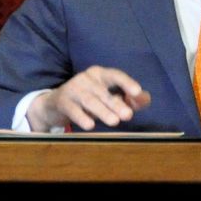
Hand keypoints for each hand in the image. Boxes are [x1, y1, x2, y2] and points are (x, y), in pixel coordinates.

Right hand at [26, 66, 150, 131]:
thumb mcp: (107, 97)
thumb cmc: (88, 100)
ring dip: (102, 111)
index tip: (137, 92)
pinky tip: (90, 126)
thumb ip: (128, 99)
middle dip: (116, 103)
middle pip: (104, 91)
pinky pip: (73, 109)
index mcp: (100, 74)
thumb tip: (145, 99)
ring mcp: (73, 88)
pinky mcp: (62, 101)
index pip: (115, 75)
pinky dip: (81, 117)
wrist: (55, 104)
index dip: (126, 82)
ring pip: (89, 100)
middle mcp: (87, 78)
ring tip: (114, 122)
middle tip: (128, 115)